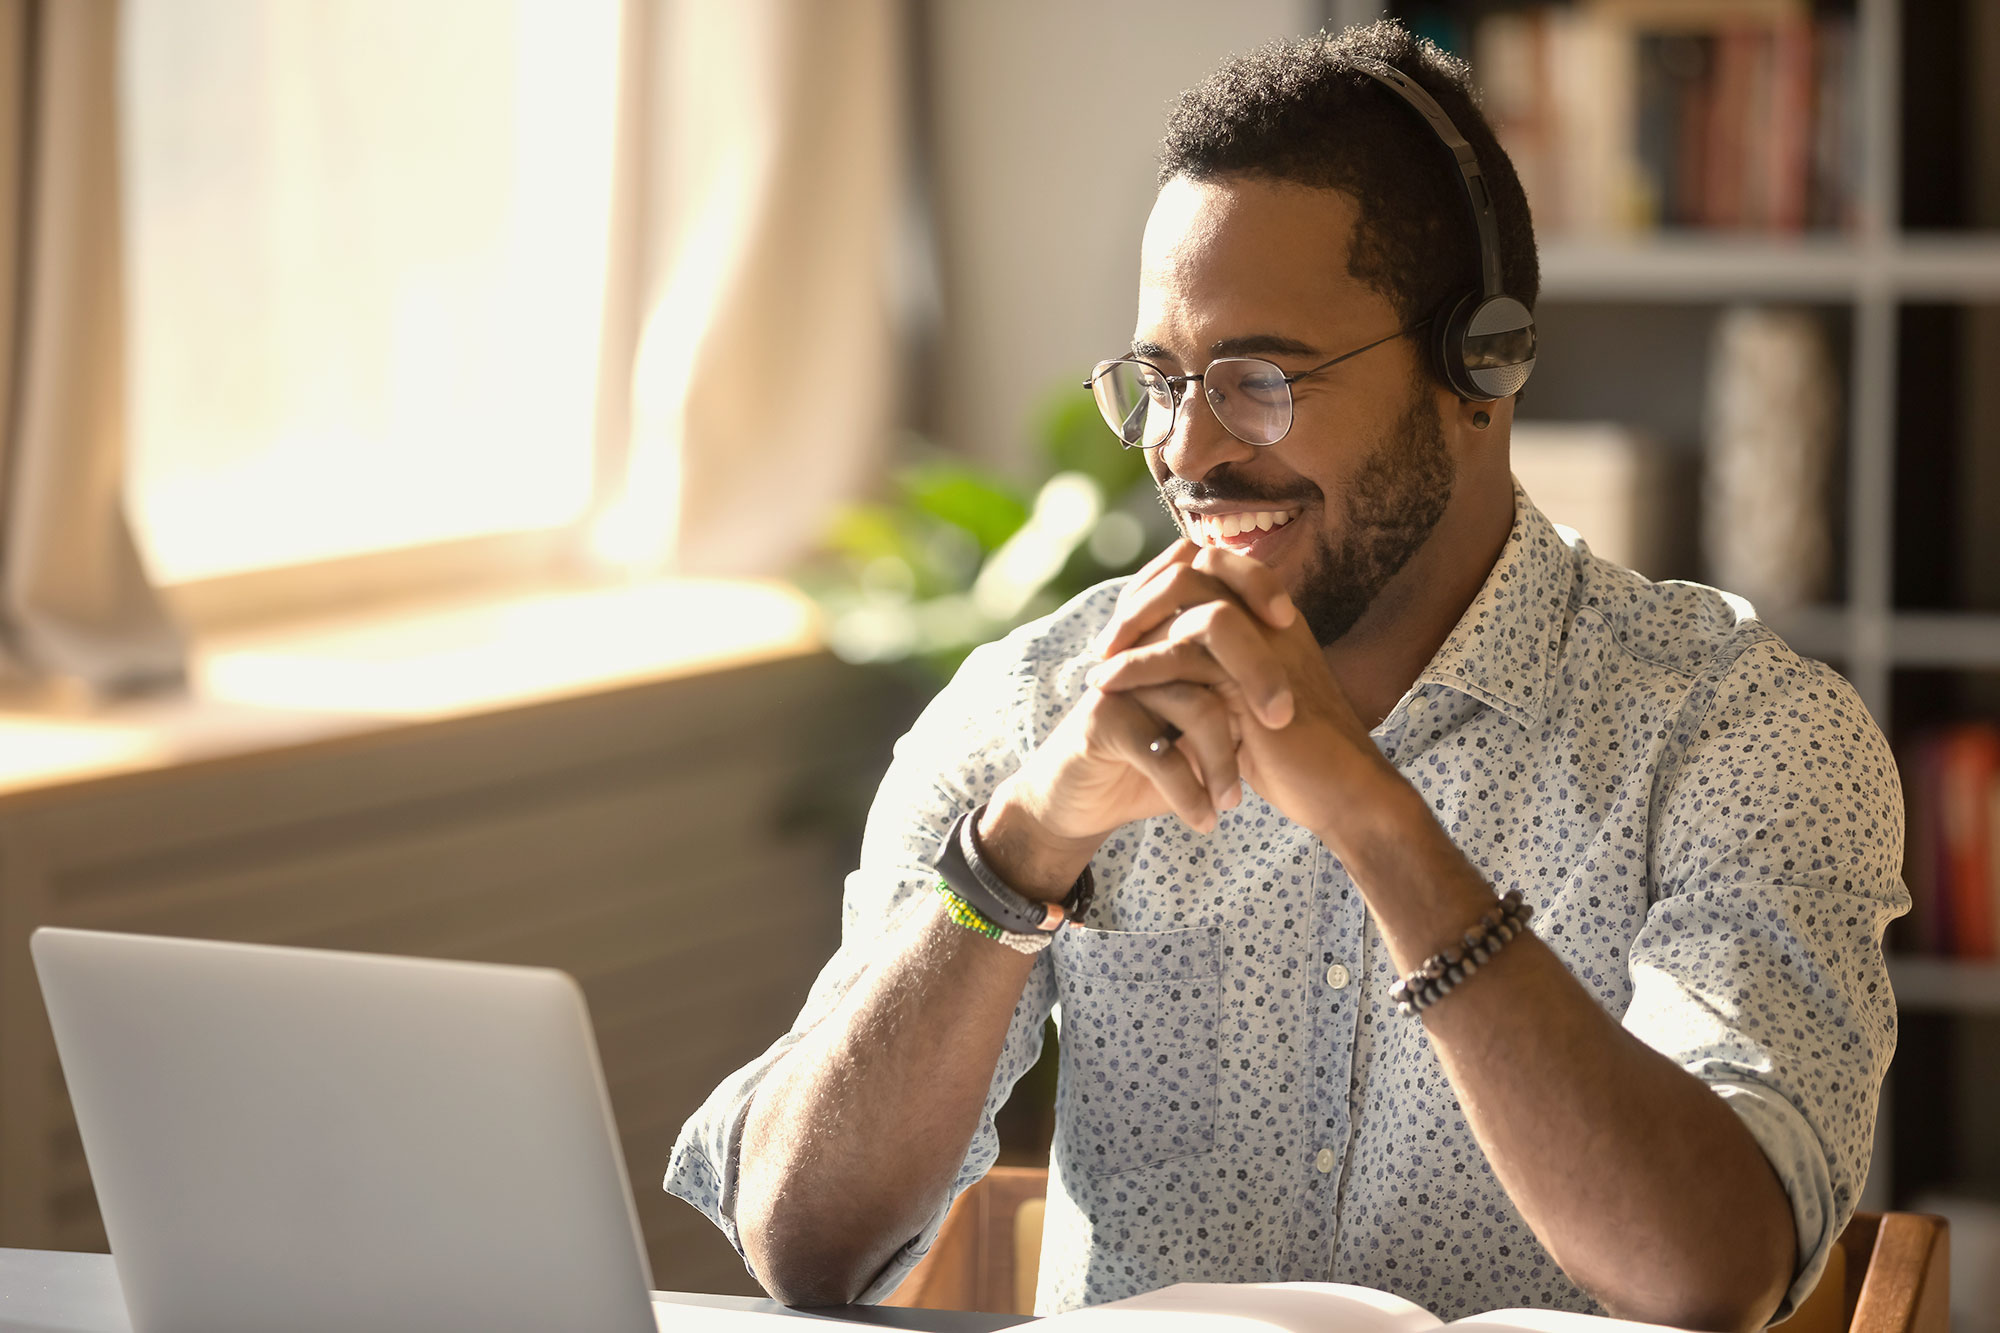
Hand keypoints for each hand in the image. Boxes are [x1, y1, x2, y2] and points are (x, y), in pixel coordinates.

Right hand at [978, 543, 1294, 897]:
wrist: (1083, 801)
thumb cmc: (1154, 757)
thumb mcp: (1202, 722)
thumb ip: (1237, 689)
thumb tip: (1307, 675)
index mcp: (1168, 633)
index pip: (1213, 577)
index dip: (1254, 583)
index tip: (1291, 621)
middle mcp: (1144, 647)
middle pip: (1208, 630)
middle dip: (1257, 676)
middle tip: (1281, 722)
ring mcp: (1121, 681)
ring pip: (1195, 703)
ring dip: (1222, 759)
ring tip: (1234, 802)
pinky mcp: (1101, 722)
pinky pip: (1160, 752)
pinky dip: (1189, 792)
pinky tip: (1204, 820)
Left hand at [1086, 544, 1399, 843]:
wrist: (1341, 794)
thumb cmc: (1296, 757)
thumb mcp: (1248, 703)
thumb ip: (1219, 672)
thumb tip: (1167, 658)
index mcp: (1274, 617)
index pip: (1211, 565)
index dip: (1162, 583)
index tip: (1128, 624)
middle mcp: (1271, 618)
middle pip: (1194, 567)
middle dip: (1141, 598)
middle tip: (1107, 641)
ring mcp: (1266, 641)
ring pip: (1186, 598)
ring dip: (1132, 626)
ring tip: (1099, 664)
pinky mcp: (1253, 677)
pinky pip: (1183, 651)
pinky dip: (1137, 665)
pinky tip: (1107, 684)